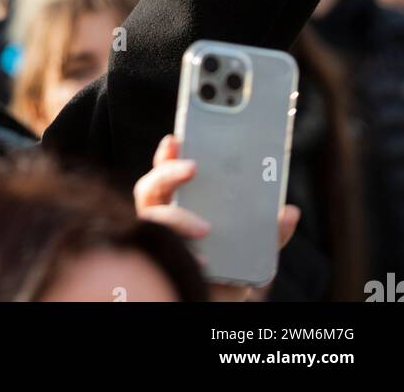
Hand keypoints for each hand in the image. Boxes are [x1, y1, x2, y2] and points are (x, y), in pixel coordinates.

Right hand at [134, 134, 299, 301]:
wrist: (219, 304)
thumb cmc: (228, 272)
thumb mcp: (252, 250)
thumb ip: (269, 232)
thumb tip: (290, 211)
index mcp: (182, 203)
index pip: (167, 171)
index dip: (168, 153)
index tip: (176, 138)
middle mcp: (163, 219)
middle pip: (151, 187)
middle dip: (168, 172)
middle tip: (194, 168)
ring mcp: (159, 242)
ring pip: (151, 219)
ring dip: (176, 218)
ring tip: (205, 228)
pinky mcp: (162, 264)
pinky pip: (162, 254)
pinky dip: (185, 254)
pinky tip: (204, 260)